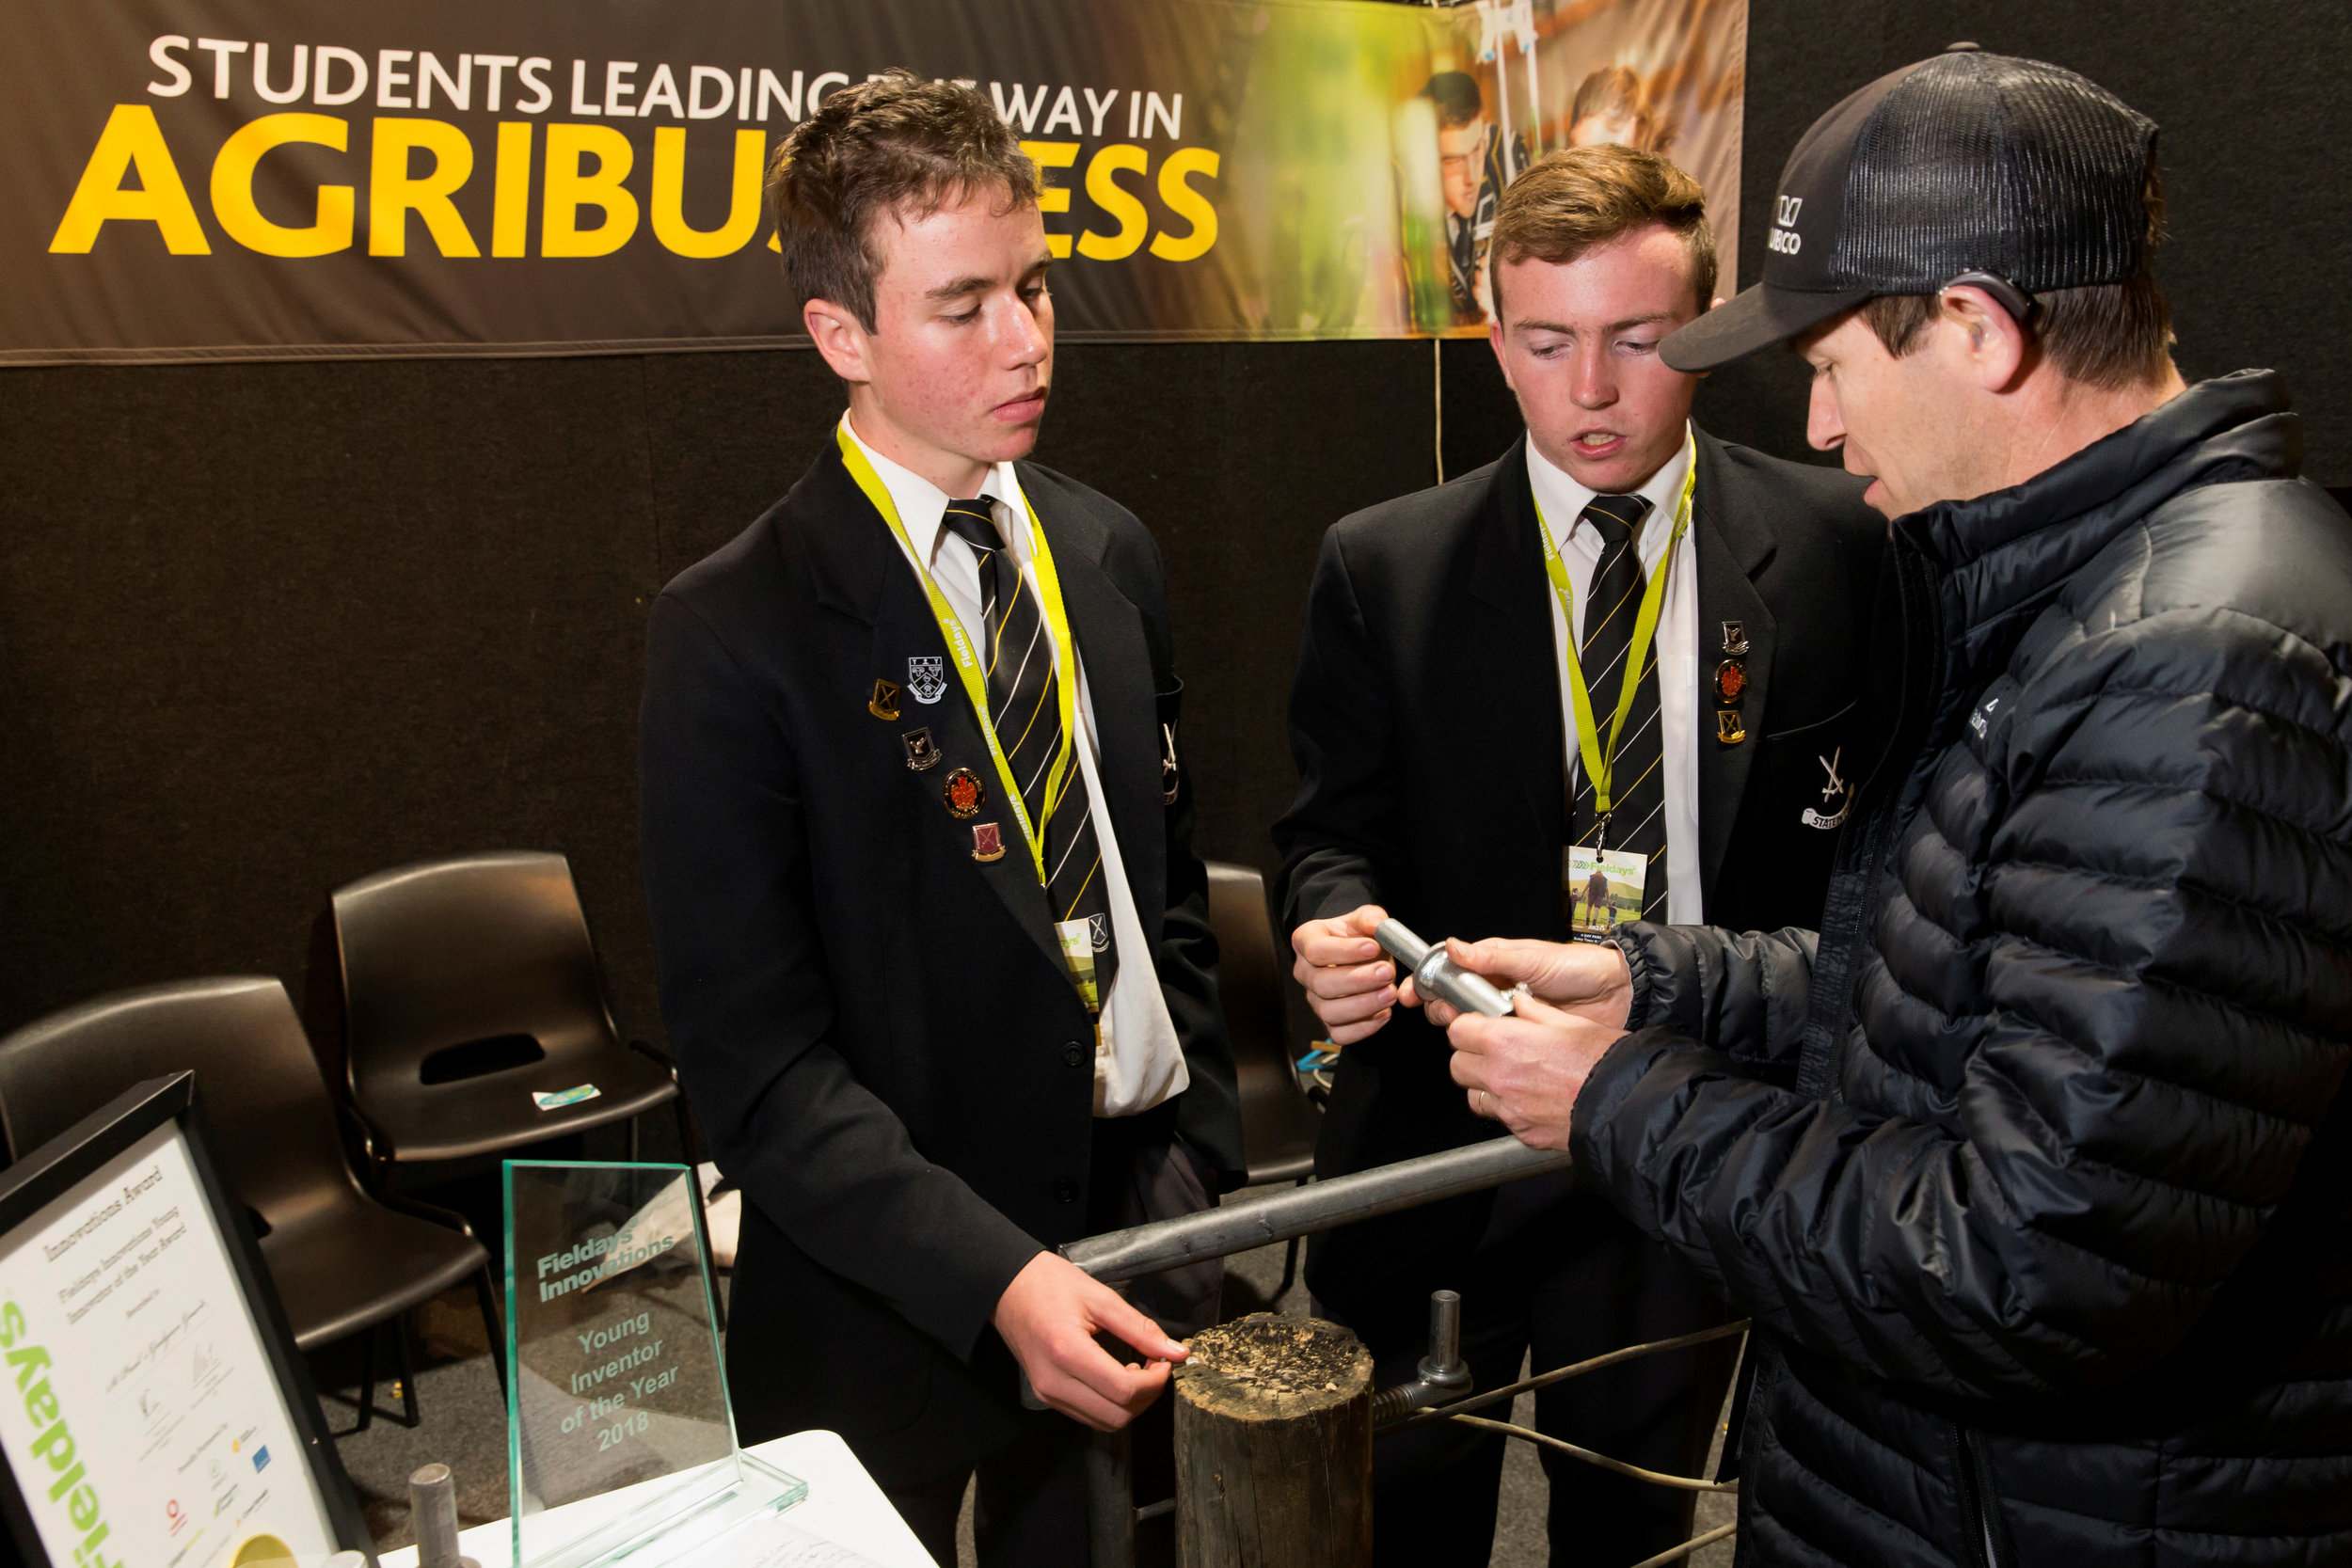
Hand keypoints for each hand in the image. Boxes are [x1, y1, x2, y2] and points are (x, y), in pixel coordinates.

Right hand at [992, 1252, 1187, 1429]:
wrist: (1006, 1287)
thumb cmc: (1049, 1284)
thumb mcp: (1100, 1297)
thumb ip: (1140, 1329)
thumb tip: (1175, 1352)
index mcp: (1068, 1352)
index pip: (1124, 1390)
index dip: (1155, 1381)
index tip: (1164, 1360)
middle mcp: (1054, 1381)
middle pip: (1118, 1416)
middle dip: (1147, 1396)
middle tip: (1154, 1365)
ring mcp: (1047, 1392)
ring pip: (1105, 1422)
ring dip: (1130, 1403)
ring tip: (1135, 1369)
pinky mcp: (1046, 1395)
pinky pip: (1088, 1415)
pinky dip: (1110, 1404)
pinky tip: (1115, 1376)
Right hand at [1291, 904, 1396, 1044]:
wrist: (1364, 956)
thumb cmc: (1360, 936)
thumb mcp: (1365, 919)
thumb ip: (1371, 918)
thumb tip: (1376, 925)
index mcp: (1306, 941)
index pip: (1316, 950)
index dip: (1344, 951)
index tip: (1373, 947)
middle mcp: (1305, 972)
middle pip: (1321, 983)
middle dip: (1358, 981)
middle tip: (1388, 973)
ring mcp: (1314, 999)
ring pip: (1329, 1011)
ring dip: (1364, 1005)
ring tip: (1391, 993)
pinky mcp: (1329, 1022)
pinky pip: (1340, 1034)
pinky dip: (1364, 1028)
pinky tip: (1385, 1013)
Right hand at [1409, 937, 1632, 1031]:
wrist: (1616, 996)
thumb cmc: (1579, 968)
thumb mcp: (1533, 957)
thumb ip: (1492, 955)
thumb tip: (1453, 947)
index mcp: (1493, 967)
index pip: (1450, 974)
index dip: (1429, 984)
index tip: (1415, 993)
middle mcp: (1495, 993)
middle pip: (1452, 1005)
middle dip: (1442, 1009)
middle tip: (1451, 1013)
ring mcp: (1507, 1019)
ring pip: (1470, 1029)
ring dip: (1465, 1031)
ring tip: (1475, 1028)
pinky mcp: (1522, 1042)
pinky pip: (1496, 1050)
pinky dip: (1487, 1052)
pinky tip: (1488, 1052)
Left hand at [1445, 992, 1622, 1150]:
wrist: (1627, 1105)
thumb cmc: (1604, 1062)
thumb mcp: (1570, 1022)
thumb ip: (1535, 1012)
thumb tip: (1520, 1003)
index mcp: (1505, 1042)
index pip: (1457, 1031)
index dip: (1468, 1027)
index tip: (1479, 1027)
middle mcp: (1499, 1076)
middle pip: (1457, 1064)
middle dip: (1471, 1056)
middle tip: (1493, 1051)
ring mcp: (1508, 1108)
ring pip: (1474, 1095)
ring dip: (1485, 1085)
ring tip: (1511, 1077)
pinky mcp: (1522, 1132)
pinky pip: (1501, 1117)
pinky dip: (1509, 1108)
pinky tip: (1531, 1099)